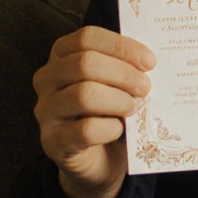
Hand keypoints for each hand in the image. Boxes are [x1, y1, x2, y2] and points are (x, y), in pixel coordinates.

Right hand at [31, 26, 155, 197]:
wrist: (100, 160)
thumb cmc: (111, 111)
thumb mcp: (117, 83)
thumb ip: (128, 66)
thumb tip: (151, 59)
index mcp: (62, 57)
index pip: (86, 38)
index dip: (121, 46)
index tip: (149, 60)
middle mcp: (47, 80)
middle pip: (84, 64)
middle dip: (124, 74)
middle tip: (146, 87)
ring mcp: (46, 112)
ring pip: (83, 95)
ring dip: (119, 101)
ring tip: (134, 108)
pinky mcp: (53, 142)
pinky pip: (85, 130)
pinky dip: (110, 128)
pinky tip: (119, 130)